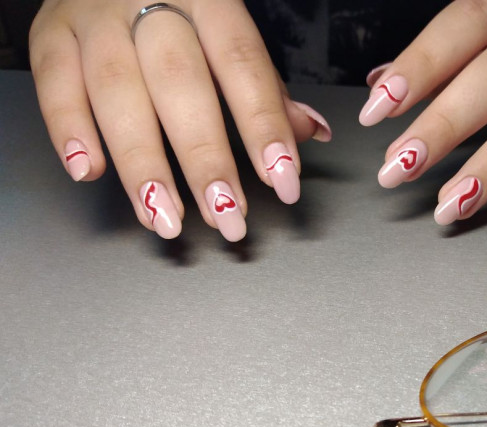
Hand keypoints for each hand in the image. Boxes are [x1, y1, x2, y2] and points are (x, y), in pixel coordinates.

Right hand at [29, 0, 331, 240]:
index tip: (282, 179)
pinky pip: (54, 82)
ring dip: (142, 164)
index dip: (264, 125)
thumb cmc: (179, 9)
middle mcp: (149, 0)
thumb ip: (264, 85)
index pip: (242, 64)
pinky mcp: (50, 32)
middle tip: (225, 214)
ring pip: (116, 91)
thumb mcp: (226, 32)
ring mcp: (95, 16)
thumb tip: (309, 132)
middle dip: (204, 158)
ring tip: (163, 217)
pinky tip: (90, 172)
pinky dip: (68, 130)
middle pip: (180, 84)